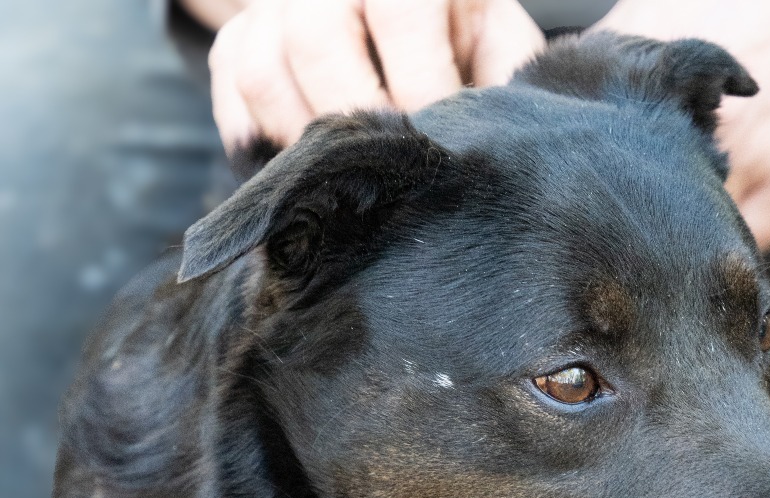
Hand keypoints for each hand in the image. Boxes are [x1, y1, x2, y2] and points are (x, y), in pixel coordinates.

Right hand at [205, 0, 544, 153]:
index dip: (418, 90)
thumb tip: (495, 149)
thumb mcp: (500, 57)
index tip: (435, 151)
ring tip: (346, 176)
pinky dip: (261, 140)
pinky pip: (231, 93)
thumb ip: (505, 88)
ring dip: (305, 138)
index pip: (399, 10)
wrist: (405, 38)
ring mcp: (275, 5)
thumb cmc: (466, 56)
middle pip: (315, 37)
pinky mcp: (238, 40)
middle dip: (354, 123)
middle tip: (386, 174)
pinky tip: (305, 167)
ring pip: (262, 70)